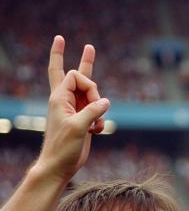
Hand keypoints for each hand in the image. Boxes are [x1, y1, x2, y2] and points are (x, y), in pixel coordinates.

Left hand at [39, 36, 108, 180]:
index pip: (76, 76)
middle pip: (75, 74)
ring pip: (90, 93)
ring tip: (96, 125)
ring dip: (100, 106)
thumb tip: (107, 102)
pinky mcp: (82, 120)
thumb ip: (93, 110)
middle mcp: (66, 100)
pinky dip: (102, 120)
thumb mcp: (78, 127)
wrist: (59, 166)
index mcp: (59, 98)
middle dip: (86, 62)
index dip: (89, 84)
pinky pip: (98, 111)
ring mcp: (75, 110)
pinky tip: (97, 132)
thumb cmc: (63, 147)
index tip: (95, 102)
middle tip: (90, 45)